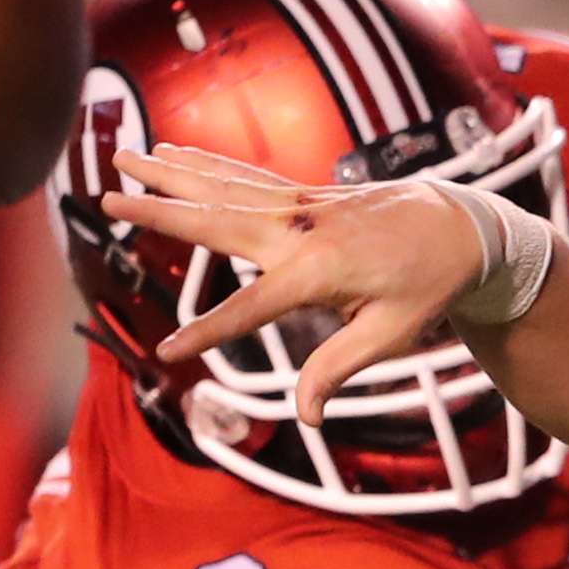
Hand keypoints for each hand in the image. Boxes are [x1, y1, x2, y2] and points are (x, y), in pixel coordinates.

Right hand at [102, 147, 491, 424]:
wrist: (462, 228)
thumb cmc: (429, 286)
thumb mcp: (393, 334)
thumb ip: (340, 368)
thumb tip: (307, 416)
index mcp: (322, 269)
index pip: (252, 306)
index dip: (209, 331)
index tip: (167, 351)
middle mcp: (303, 228)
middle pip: (218, 220)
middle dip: (160, 212)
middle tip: (106, 198)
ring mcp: (303, 204)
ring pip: (224, 188)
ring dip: (171, 173)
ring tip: (122, 157)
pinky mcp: (305, 193)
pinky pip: (246, 177)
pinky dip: (206, 164)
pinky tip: (173, 152)